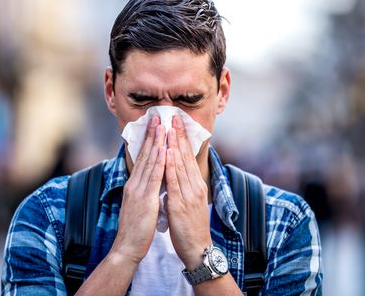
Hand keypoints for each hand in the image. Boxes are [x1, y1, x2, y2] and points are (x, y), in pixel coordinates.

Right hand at [110, 116, 165, 264]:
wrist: (126, 247)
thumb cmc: (135, 229)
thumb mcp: (138, 205)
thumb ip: (143, 191)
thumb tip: (150, 181)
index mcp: (134, 185)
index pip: (142, 158)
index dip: (149, 141)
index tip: (155, 126)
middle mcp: (134, 184)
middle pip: (145, 155)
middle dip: (152, 135)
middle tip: (158, 117)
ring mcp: (138, 191)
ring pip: (149, 162)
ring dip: (157, 143)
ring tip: (162, 126)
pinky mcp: (145, 200)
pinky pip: (154, 178)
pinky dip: (160, 162)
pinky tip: (165, 150)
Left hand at [165, 115, 212, 269]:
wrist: (197, 248)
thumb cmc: (191, 226)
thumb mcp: (190, 201)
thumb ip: (184, 185)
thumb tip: (175, 170)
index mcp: (196, 185)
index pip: (188, 157)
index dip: (183, 138)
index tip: (177, 122)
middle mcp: (194, 186)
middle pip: (186, 156)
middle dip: (179, 135)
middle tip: (174, 116)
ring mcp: (188, 194)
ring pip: (180, 165)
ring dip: (174, 145)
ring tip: (169, 128)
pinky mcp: (180, 204)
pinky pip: (174, 182)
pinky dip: (171, 166)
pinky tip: (167, 154)